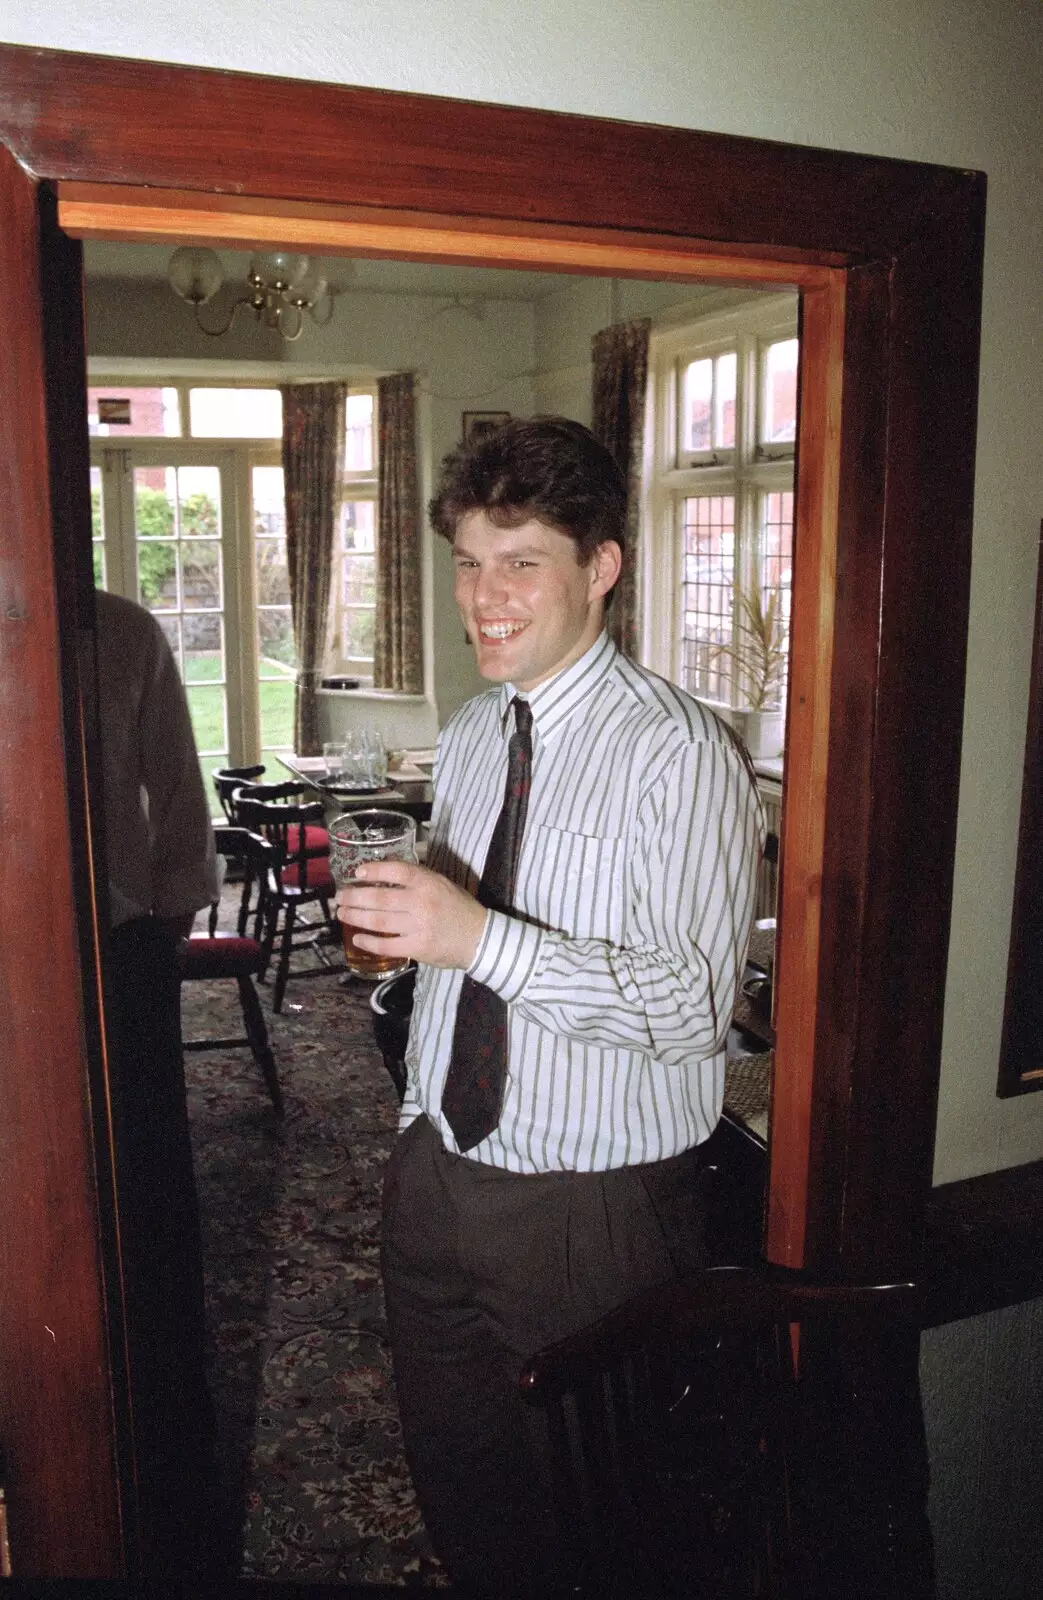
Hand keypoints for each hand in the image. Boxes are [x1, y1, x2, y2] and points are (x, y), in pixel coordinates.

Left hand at [335, 860, 486, 969]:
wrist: (479, 938)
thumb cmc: (458, 908)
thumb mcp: (442, 883)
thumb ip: (416, 879)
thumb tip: (382, 876)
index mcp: (429, 883)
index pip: (397, 872)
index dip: (374, 870)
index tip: (358, 873)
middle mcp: (422, 903)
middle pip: (380, 898)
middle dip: (355, 897)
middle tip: (340, 896)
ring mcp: (419, 926)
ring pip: (379, 921)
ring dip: (356, 917)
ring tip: (342, 913)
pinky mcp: (418, 947)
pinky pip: (387, 945)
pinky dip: (369, 942)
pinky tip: (357, 938)